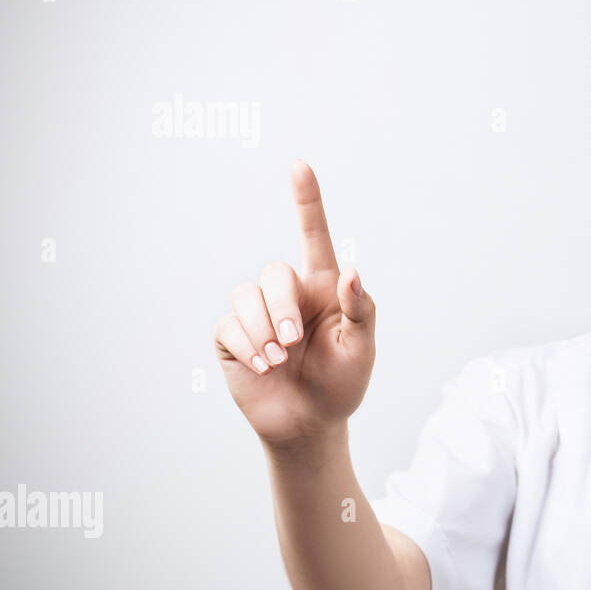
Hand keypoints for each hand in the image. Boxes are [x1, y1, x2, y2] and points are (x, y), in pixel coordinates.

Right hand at [213, 160, 375, 447]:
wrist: (309, 424)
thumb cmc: (342, 383)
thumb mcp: (361, 348)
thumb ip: (361, 309)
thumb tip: (352, 271)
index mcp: (323, 288)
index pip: (314, 236)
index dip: (306, 201)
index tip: (299, 166)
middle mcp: (288, 295)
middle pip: (274, 274)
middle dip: (282, 307)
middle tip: (293, 342)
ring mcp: (257, 315)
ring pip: (246, 296)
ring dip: (262, 329)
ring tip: (278, 360)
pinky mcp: (232, 337)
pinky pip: (229, 327)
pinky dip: (246, 347)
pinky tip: (263, 368)